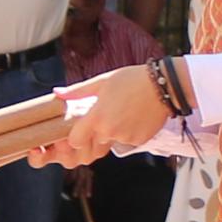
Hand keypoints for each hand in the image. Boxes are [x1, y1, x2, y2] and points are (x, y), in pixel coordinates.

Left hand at [34, 67, 169, 166]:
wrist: (163, 86)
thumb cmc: (131, 80)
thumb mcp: (102, 82)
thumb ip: (78, 92)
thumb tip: (57, 95)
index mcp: (97, 118)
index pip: (74, 141)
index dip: (75, 136)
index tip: (80, 127)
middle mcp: (109, 132)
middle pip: (94, 141)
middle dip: (96, 132)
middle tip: (107, 114)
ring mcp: (125, 138)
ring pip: (111, 141)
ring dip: (114, 131)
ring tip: (124, 111)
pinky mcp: (139, 141)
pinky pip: (127, 140)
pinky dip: (128, 132)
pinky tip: (135, 116)